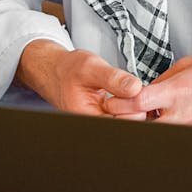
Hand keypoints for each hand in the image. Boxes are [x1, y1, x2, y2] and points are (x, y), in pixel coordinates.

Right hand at [15, 39, 143, 117]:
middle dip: (136, 106)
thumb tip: (136, 88)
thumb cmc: (68, 69)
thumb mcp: (91, 67)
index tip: (136, 91)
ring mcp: (101, 121)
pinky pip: (125, 115)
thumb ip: (113, 78)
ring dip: (134, 104)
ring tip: (128, 88)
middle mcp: (95, 123)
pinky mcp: (107, 117)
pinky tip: (126, 92)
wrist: (55, 71)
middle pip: (128, 124)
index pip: (122, 124)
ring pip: (128, 119)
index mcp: (89, 117)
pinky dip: (130, 103)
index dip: (135, 108)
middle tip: (134, 88)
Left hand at [102, 53, 191, 137]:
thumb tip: (151, 88)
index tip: (115, 103)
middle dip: (130, 124)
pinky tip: (180, 129)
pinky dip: (177, 138)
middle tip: (128, 118)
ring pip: (162, 139)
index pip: (136, 102)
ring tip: (158, 122)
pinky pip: (184, 144)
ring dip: (154, 132)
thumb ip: (169, 78)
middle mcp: (185, 115)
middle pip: (142, 128)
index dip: (119, 104)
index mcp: (180, 91)